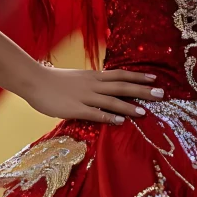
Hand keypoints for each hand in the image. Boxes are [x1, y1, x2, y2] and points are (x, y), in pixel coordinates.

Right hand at [21, 65, 163, 124]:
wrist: (35, 80)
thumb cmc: (56, 80)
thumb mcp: (79, 77)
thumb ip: (93, 82)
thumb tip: (107, 86)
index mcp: (94, 76)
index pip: (121, 75)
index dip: (138, 77)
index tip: (154, 78)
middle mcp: (93, 84)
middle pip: (122, 86)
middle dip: (142, 90)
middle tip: (161, 94)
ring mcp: (85, 96)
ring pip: (111, 100)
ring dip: (129, 105)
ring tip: (145, 111)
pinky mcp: (74, 108)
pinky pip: (94, 113)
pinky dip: (108, 117)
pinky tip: (120, 121)